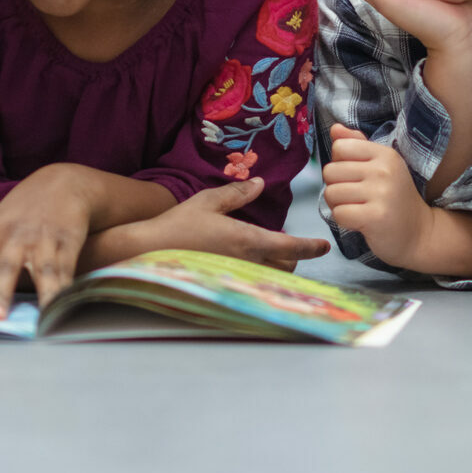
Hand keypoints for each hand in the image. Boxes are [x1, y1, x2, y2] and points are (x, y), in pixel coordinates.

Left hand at [0, 165, 94, 317]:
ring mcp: (44, 239)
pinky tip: (67, 306)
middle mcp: (16, 238)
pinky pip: (67, 269)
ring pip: (43, 270)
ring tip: (43, 318)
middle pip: (7, 268)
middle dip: (1, 292)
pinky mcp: (69, 241)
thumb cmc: (23, 211)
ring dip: (42, 294)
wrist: (64, 182)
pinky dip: (67, 288)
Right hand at [136, 178, 328, 269]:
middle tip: (284, 245)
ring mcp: (237, 280)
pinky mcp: (225, 289)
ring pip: (270, 279)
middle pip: (286, 268)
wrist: (148, 253)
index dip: (311, 247)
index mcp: (247, 241)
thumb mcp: (208, 201)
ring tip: (264, 255)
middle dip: (291, 257)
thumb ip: (237, 194)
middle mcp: (247, 265)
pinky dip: (257, 279)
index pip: (291, 248)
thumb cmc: (177, 225)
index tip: (323, 246)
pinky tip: (244, 269)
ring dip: (274, 269)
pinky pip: (252, 286)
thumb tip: (260, 184)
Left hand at [321, 124, 431, 268]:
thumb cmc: (393, 197)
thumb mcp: (380, 166)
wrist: (419, 233)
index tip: (354, 177)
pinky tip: (360, 222)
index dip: (339, 163)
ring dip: (338, 205)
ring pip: (331, 193)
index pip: (340, 147)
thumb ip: (356, 145)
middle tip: (354, 197)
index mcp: (385, 154)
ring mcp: (382, 193)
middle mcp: (384, 170)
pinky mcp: (376, 217)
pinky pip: (339, 214)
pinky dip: (344, 220)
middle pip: (330, 171)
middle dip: (335, 186)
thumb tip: (335, 128)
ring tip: (357, 208)